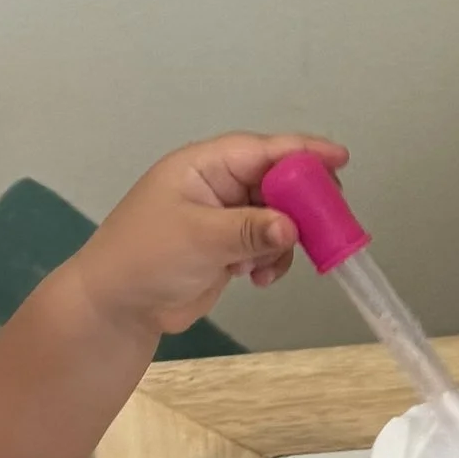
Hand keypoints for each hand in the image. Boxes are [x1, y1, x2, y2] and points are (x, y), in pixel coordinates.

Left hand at [67, 131, 349, 338]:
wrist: (117, 307)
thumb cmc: (145, 258)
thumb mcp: (199, 238)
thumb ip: (249, 229)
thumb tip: (293, 226)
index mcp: (204, 166)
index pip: (262, 150)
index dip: (303, 152)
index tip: (341, 159)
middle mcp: (217, 185)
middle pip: (277, 182)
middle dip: (300, 204)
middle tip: (326, 225)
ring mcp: (223, 217)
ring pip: (277, 217)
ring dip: (283, 241)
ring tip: (264, 266)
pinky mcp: (227, 247)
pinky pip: (266, 244)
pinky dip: (271, 259)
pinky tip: (255, 278)